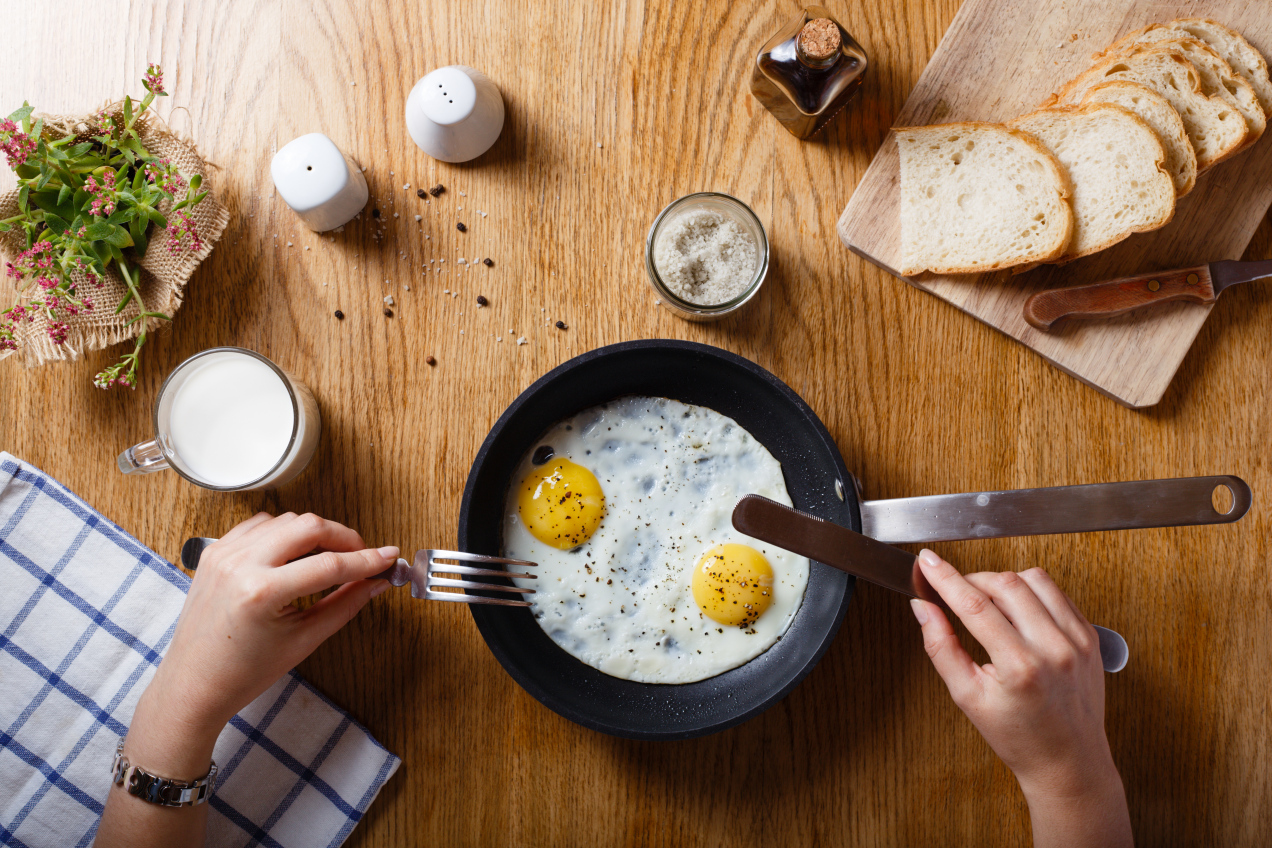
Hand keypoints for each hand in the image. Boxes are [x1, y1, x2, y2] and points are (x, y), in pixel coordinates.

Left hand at [147, 512, 397, 735]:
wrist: (194, 685)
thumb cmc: (243, 672)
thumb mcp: (304, 640)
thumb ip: (345, 604)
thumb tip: (375, 583)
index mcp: (262, 592)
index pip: (329, 564)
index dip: (366, 560)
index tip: (388, 557)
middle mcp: (240, 565)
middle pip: (309, 526)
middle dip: (343, 537)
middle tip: (362, 556)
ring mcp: (224, 554)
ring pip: (286, 520)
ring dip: (314, 533)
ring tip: (328, 558)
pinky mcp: (215, 552)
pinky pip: (259, 525)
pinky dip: (283, 533)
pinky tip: (293, 554)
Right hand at [910, 549, 1131, 847]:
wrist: (1069, 761)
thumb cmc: (1018, 736)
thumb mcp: (967, 698)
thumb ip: (941, 647)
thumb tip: (923, 608)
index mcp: (1020, 667)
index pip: (974, 605)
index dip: (946, 578)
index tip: (928, 562)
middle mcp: (1054, 649)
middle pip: (1005, 584)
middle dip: (973, 579)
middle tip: (956, 590)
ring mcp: (1077, 640)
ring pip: (1034, 579)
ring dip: (1004, 581)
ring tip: (989, 602)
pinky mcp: (1090, 636)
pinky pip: (1057, 593)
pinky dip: (1032, 592)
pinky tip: (1018, 611)